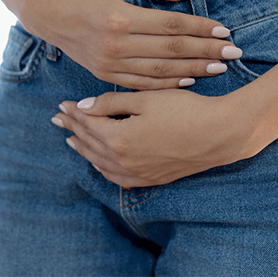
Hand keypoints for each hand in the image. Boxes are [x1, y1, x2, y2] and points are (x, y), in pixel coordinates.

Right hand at [20, 0, 241, 89]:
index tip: (225, 31)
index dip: (201, 28)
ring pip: (161, 71)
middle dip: (206, 51)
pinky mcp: (106, 74)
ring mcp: (111, 64)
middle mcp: (117, 45)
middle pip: (172, 50)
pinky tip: (188, 81)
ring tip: (218, 69)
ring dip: (193, 70)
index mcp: (120, 18)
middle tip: (233, 53)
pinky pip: (142, 84)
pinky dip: (167, 84)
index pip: (172, 25)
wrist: (47, 12)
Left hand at [51, 89, 257, 186]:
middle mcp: (124, 161)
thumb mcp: (147, 99)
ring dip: (84, 150)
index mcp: (120, 139)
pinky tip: (100, 163)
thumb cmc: (185, 111)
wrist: (219, 134)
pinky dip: (103, 168)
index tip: (62, 105)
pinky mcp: (153, 178)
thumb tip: (83, 106)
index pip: (88, 124)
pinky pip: (118, 178)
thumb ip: (111, 103)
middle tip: (58, 120)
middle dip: (72, 130)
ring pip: (100, 163)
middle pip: (90, 144)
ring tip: (71, 141)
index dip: (73, 113)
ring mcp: (139, 173)